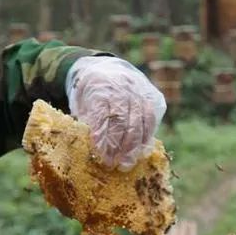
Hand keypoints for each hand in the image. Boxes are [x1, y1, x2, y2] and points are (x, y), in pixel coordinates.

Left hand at [66, 56, 165, 170]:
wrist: (108, 69)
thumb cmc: (90, 94)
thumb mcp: (81, 104)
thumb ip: (86, 122)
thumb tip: (91, 149)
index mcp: (101, 87)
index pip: (103, 115)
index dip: (102, 136)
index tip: (100, 155)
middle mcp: (123, 86)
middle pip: (124, 119)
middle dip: (119, 145)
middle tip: (114, 165)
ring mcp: (141, 90)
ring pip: (140, 121)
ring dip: (134, 146)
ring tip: (127, 164)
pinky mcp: (154, 97)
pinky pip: (152, 119)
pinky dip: (147, 137)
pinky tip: (142, 152)